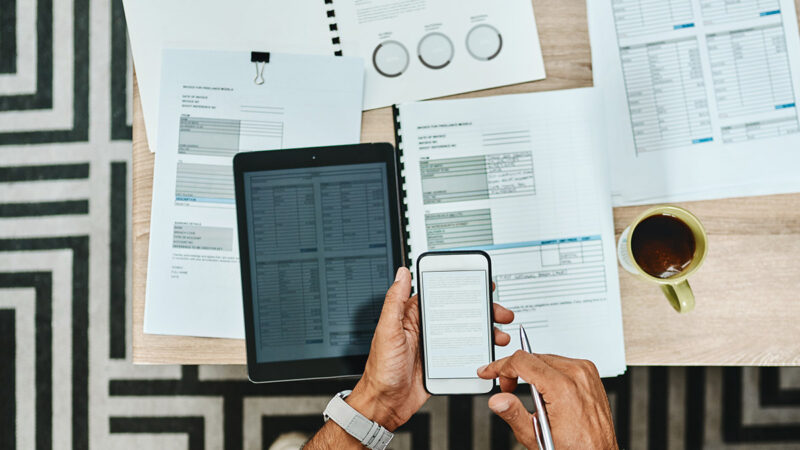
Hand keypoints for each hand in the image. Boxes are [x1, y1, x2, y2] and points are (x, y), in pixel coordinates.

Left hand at [348, 267, 514, 430]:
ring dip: (485, 332)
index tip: (479, 283)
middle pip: (459, 313)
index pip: (440, 295)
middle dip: (482, 310)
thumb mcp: (387, 330)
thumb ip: (395, 301)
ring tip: (500, 334)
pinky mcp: (442, 365)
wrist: (384, 404)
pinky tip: (489, 352)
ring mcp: (435, 348)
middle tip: (499, 312)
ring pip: (466, 333)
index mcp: (412, 317)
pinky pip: (465, 354)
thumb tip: (401, 274)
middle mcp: (425, 330)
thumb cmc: (381, 369)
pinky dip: (479, 352)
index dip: (461, 288)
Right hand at [477, 351, 617, 449]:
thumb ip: (514, 415)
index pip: (522, 361)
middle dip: (513, 371)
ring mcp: (586, 372)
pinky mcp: (590, 374)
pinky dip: (547, 372)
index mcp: (563, 388)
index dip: (500, 366)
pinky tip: (544, 389)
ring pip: (545, 358)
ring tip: (527, 394)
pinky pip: (561, 363)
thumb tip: (498, 400)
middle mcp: (577, 374)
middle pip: (532, 357)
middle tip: (506, 389)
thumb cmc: (574, 449)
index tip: (489, 372)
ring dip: (531, 371)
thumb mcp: (536, 437)